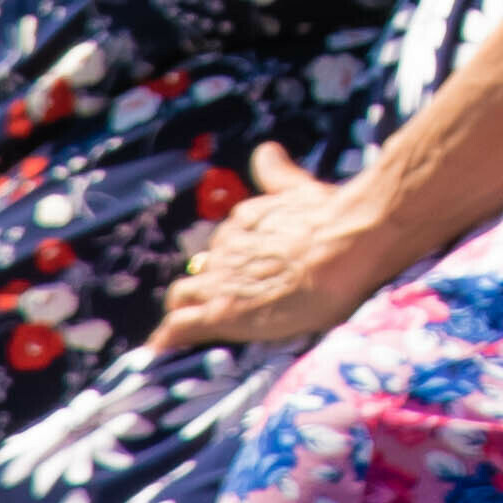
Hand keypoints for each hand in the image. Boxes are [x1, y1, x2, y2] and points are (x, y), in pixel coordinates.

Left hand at [148, 146, 420, 353]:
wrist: (342, 247)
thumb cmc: (330, 218)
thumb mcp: (300, 187)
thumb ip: (278, 173)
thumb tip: (266, 150)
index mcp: (241, 222)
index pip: (222, 245)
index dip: (229, 262)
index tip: (239, 275)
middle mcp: (224, 249)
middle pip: (200, 271)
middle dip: (206, 286)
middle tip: (224, 305)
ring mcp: (218, 283)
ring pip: (181, 297)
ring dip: (183, 312)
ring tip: (186, 332)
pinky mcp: (219, 314)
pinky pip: (179, 328)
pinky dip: (168, 340)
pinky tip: (161, 351)